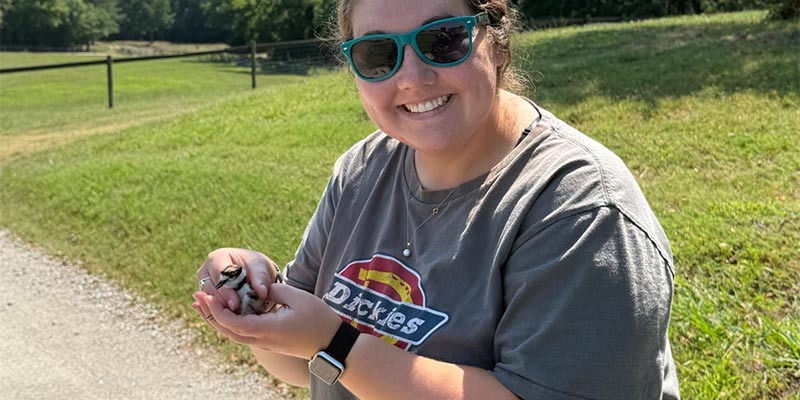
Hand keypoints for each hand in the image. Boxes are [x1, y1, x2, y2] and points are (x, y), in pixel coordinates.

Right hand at [193, 248, 279, 311]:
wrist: (255, 276)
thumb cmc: (257, 268)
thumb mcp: (262, 269)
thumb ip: (261, 279)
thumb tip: (262, 292)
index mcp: (218, 258)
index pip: (218, 275)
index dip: (226, 290)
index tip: (236, 304)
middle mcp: (206, 271)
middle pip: (209, 290)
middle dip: (223, 303)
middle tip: (236, 314)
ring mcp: (204, 286)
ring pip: (208, 302)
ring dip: (222, 310)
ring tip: (237, 317)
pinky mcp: (206, 299)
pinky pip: (210, 309)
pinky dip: (222, 315)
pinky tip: (234, 320)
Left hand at [194, 283, 341, 359]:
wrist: (332, 344)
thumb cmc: (319, 319)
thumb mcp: (297, 298)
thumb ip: (273, 290)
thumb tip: (255, 287)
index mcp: (267, 329)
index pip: (232, 323)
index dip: (216, 309)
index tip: (207, 294)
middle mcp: (262, 339)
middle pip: (227, 331)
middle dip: (209, 314)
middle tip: (197, 297)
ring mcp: (265, 343)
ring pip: (233, 334)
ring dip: (217, 319)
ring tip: (204, 305)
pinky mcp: (269, 342)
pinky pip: (243, 334)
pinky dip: (229, 323)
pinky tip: (226, 313)